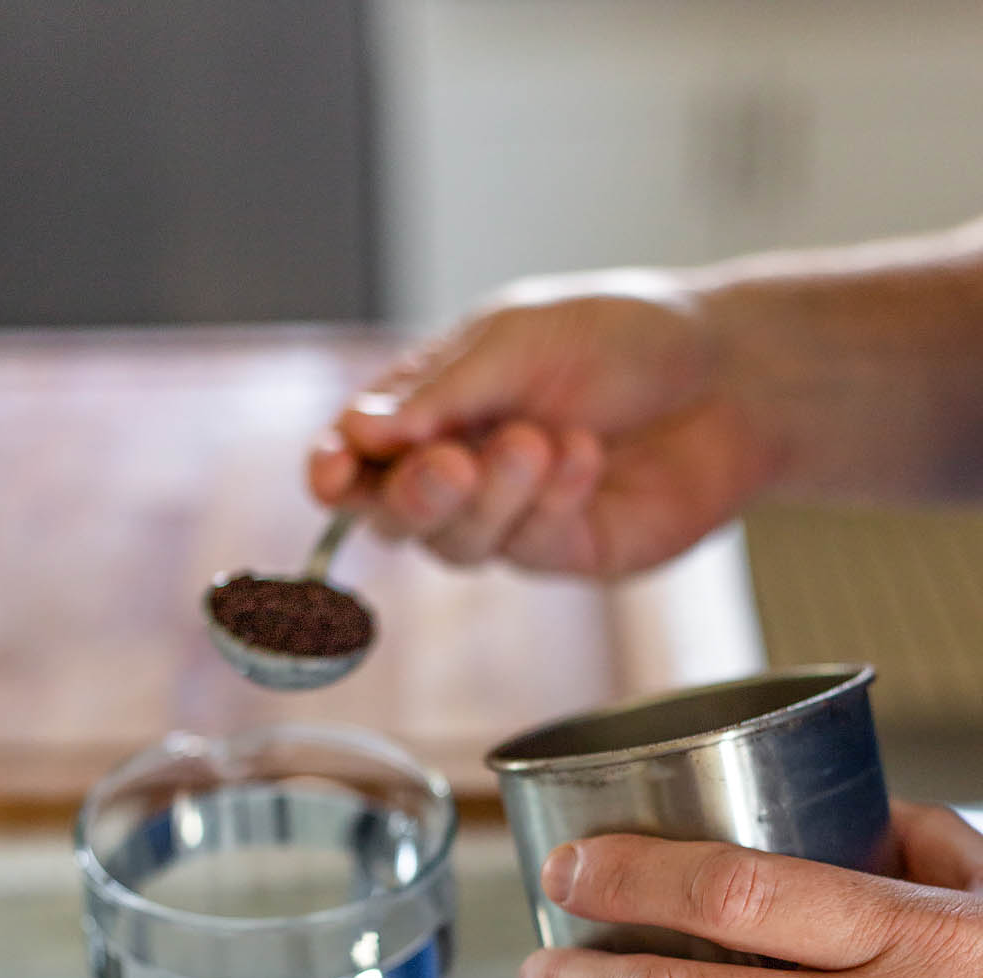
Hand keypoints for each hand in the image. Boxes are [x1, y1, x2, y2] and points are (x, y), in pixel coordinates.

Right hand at [307, 272, 775, 578]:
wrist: (733, 376)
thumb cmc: (628, 339)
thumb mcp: (522, 337)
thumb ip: (442, 392)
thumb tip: (357, 433)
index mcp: (433, 404)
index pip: (357, 453)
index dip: (334, 470)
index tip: (332, 474)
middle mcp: (461, 467)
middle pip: (392, 514)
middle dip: (415, 494)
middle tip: (454, 464)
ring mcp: (509, 517)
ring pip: (456, 543)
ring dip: (493, 496)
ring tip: (542, 441)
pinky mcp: (562, 552)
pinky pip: (528, 548)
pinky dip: (551, 502)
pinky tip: (585, 455)